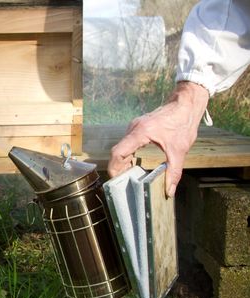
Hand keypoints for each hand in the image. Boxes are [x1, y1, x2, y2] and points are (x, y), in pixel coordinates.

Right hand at [107, 81, 208, 196]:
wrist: (186, 103)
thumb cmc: (183, 122)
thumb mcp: (179, 150)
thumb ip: (173, 172)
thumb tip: (169, 190)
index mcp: (140, 133)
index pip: (118, 152)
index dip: (114, 167)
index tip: (116, 180)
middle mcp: (134, 129)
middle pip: (118, 151)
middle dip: (118, 168)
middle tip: (123, 184)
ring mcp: (135, 127)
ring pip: (122, 147)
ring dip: (122, 162)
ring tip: (128, 177)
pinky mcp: (138, 127)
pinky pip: (127, 143)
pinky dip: (127, 156)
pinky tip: (133, 165)